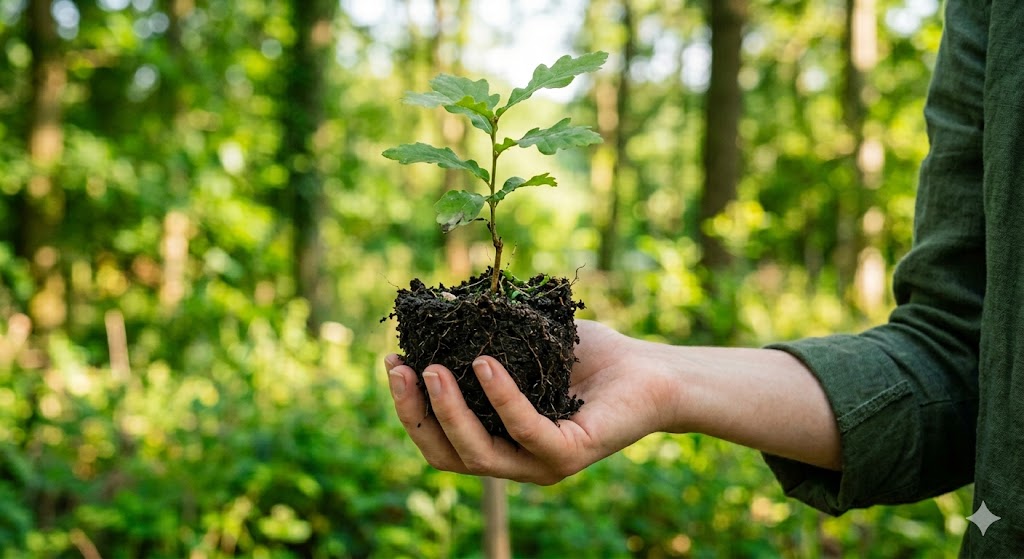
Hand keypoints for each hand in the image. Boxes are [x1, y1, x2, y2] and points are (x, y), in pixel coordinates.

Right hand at [384, 320, 673, 483]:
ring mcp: (541, 463)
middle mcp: (515, 460)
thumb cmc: (590, 357)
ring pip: (478, 452)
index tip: (393, 361)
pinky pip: (526, 429)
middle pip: (447, 453)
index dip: (410, 406)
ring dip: (448, 411)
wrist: (652, 370)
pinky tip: (484, 363)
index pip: (440, 439)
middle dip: (415, 412)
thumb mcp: (526, 344)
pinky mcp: (570, 453)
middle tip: (400, 368)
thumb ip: (487, 337)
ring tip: (432, 369)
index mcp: (499, 440)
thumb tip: (438, 311)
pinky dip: (502, 397)